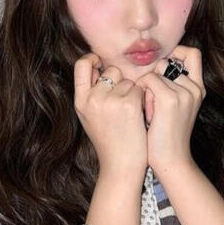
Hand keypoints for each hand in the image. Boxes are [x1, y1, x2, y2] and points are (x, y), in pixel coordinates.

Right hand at [73, 53, 147, 175]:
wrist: (120, 166)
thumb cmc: (108, 141)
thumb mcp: (90, 116)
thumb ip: (92, 93)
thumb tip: (98, 66)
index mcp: (80, 100)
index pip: (81, 65)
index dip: (93, 59)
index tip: (102, 62)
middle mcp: (92, 98)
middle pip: (111, 70)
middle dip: (120, 81)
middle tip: (121, 104)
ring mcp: (109, 100)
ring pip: (128, 80)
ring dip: (133, 92)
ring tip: (129, 115)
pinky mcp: (128, 104)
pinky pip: (140, 89)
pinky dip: (143, 100)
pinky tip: (139, 116)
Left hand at [135, 46, 206, 170]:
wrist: (171, 159)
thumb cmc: (166, 134)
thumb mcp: (176, 106)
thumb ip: (172, 85)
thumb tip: (156, 66)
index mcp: (199, 88)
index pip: (193, 53)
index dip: (176, 52)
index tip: (161, 66)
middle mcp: (195, 88)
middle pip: (167, 62)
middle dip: (154, 74)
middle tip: (150, 95)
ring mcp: (184, 93)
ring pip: (156, 71)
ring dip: (146, 85)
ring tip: (149, 107)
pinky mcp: (170, 99)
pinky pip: (149, 80)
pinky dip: (142, 90)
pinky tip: (144, 107)